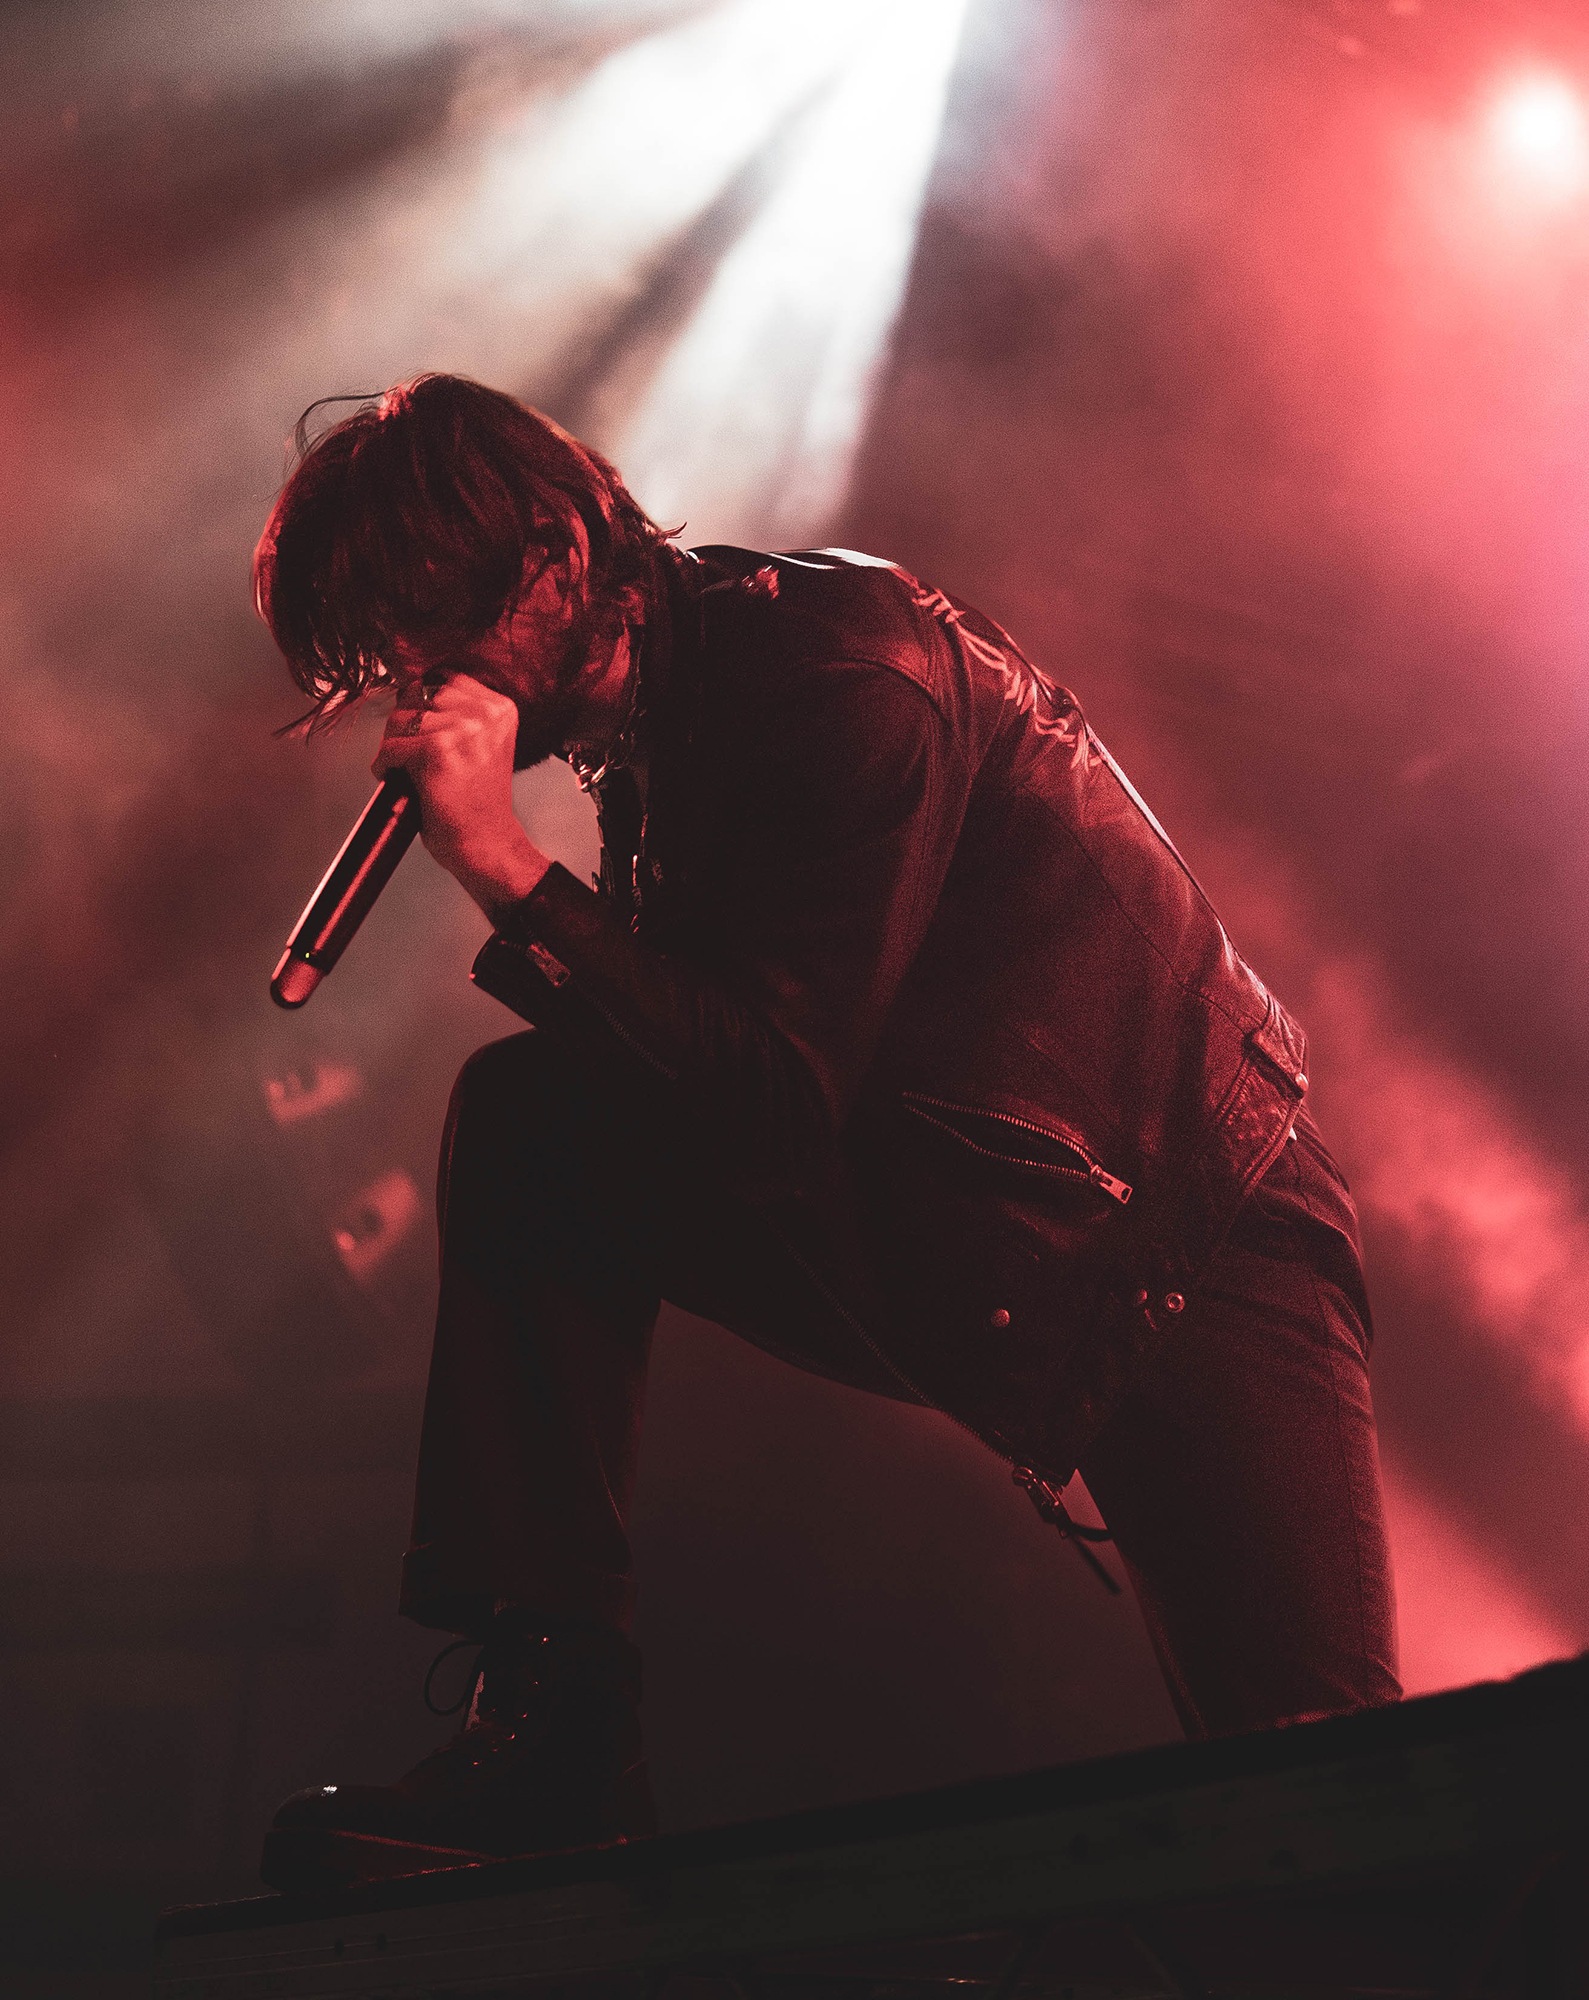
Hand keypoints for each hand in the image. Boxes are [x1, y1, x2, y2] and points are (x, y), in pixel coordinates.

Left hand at [373, 673, 550, 920]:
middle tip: (408, 752)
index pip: (442, 677)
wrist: (486, 844)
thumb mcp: (479, 744)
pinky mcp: (439, 750)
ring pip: (399, 719)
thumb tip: (405, 687)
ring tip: (403, 768)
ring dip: (392, 745)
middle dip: (404, 722)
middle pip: (417, 693)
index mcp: (500, 706)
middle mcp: (486, 712)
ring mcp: (464, 729)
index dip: (421, 702)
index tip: (420, 730)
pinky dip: (384, 765)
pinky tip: (395, 779)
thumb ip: (457, 713)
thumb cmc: (476, 800)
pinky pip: (391, 746)